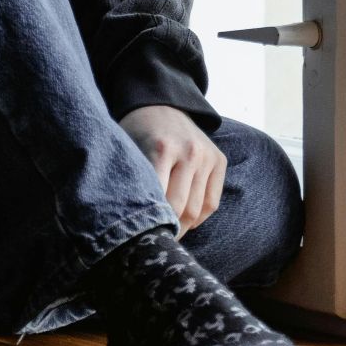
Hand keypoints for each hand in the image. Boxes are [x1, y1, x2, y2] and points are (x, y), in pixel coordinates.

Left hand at [117, 105, 225, 241]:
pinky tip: (185, 221)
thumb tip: (129, 224)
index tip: (142, 239)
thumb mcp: (126, 151)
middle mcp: (189, 152)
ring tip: (168, 235)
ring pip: (198, 209)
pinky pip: (212, 202)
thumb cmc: (136, 133)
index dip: (152, 226)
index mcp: (162, 149)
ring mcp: (207, 156)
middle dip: (168, 230)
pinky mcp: (219, 160)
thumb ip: (132, 183)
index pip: (161, 202)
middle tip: (154, 242)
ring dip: (183, 227)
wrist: (160, 104)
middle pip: (181, 209)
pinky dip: (199, 217)